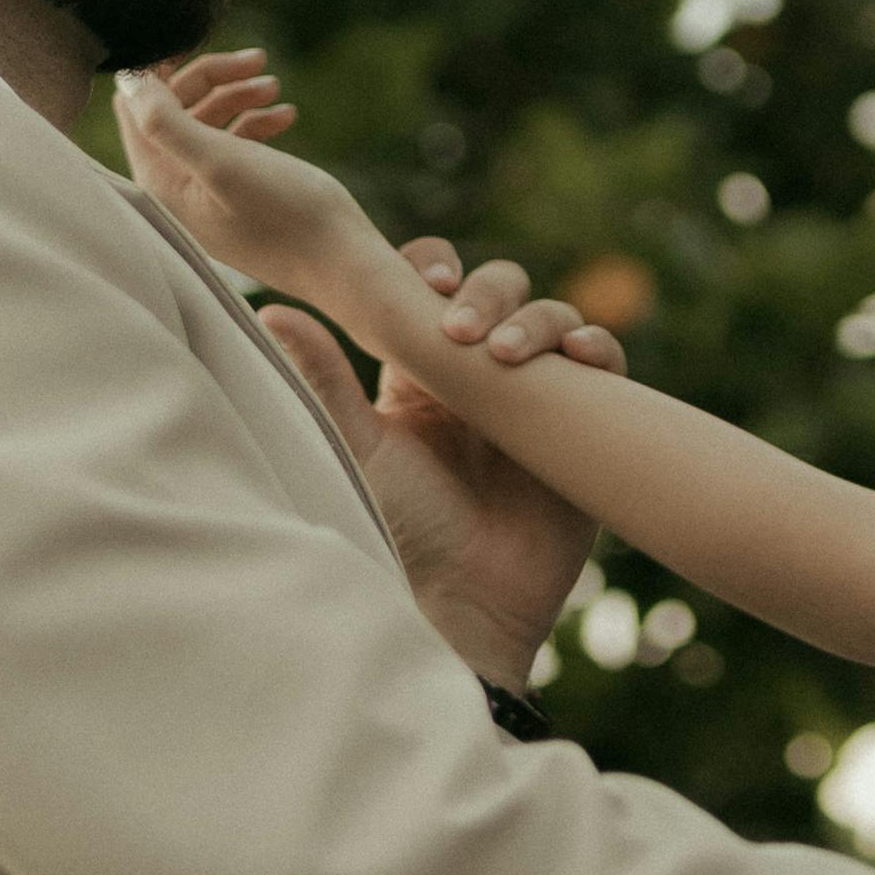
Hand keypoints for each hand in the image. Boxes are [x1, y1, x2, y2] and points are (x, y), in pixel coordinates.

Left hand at [115, 52, 391, 307]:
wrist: (341, 260)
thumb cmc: (285, 214)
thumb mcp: (222, 162)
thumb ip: (167, 123)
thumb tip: (126, 79)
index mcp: (160, 182)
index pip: (135, 107)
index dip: (162, 69)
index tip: (201, 40)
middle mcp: (174, 186)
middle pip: (174, 107)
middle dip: (212, 77)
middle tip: (260, 60)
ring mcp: (206, 190)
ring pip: (206, 119)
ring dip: (238, 94)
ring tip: (276, 88)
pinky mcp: (237, 192)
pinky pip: (234, 141)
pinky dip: (256, 120)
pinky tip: (287, 116)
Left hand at [252, 249, 628, 689]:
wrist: (465, 606)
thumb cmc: (398, 533)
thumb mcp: (356, 447)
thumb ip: (323, 378)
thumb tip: (271, 310)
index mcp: (421, 373)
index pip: (434, 289)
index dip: (436, 268)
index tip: (431, 278)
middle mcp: (480, 377)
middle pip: (499, 290)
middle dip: (488, 291)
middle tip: (463, 330)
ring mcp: (534, 398)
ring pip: (552, 317)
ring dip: (537, 319)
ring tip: (508, 357)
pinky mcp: (581, 426)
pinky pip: (603, 364)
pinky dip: (595, 346)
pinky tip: (578, 357)